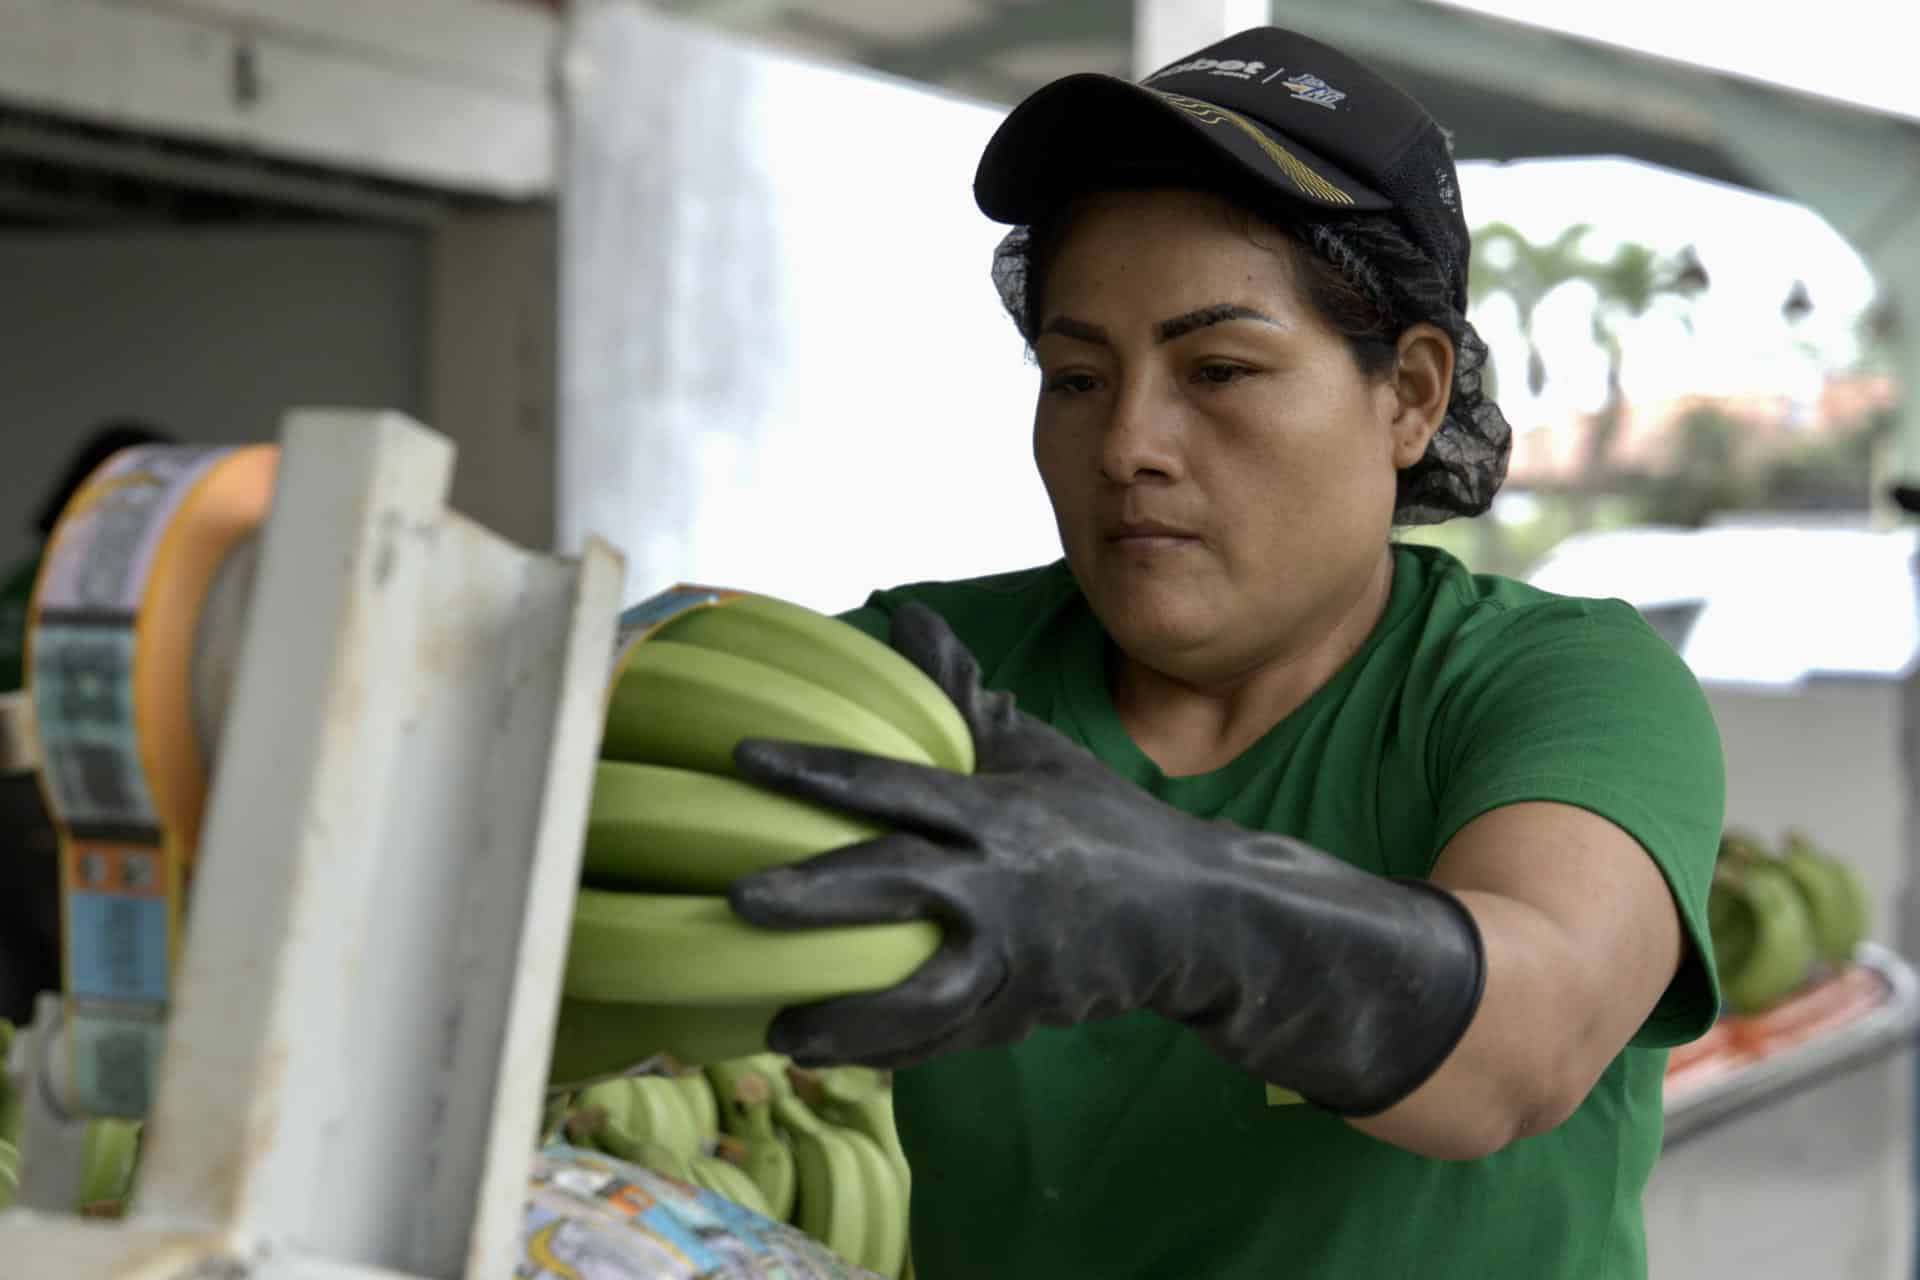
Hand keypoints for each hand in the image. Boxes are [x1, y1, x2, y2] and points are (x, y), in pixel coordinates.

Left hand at [729, 603, 1484, 1113]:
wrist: (1198, 915)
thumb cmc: (1103, 823)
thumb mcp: (1033, 752)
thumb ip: (960, 693)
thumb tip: (906, 614)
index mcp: (997, 811)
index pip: (894, 784)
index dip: (818, 770)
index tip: (747, 758)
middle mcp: (1001, 882)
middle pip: (898, 885)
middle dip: (818, 895)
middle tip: (740, 900)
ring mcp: (1012, 958)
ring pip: (919, 993)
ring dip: (846, 1016)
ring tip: (781, 1032)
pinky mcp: (1020, 1013)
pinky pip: (944, 1038)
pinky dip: (890, 1051)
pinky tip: (832, 1055)